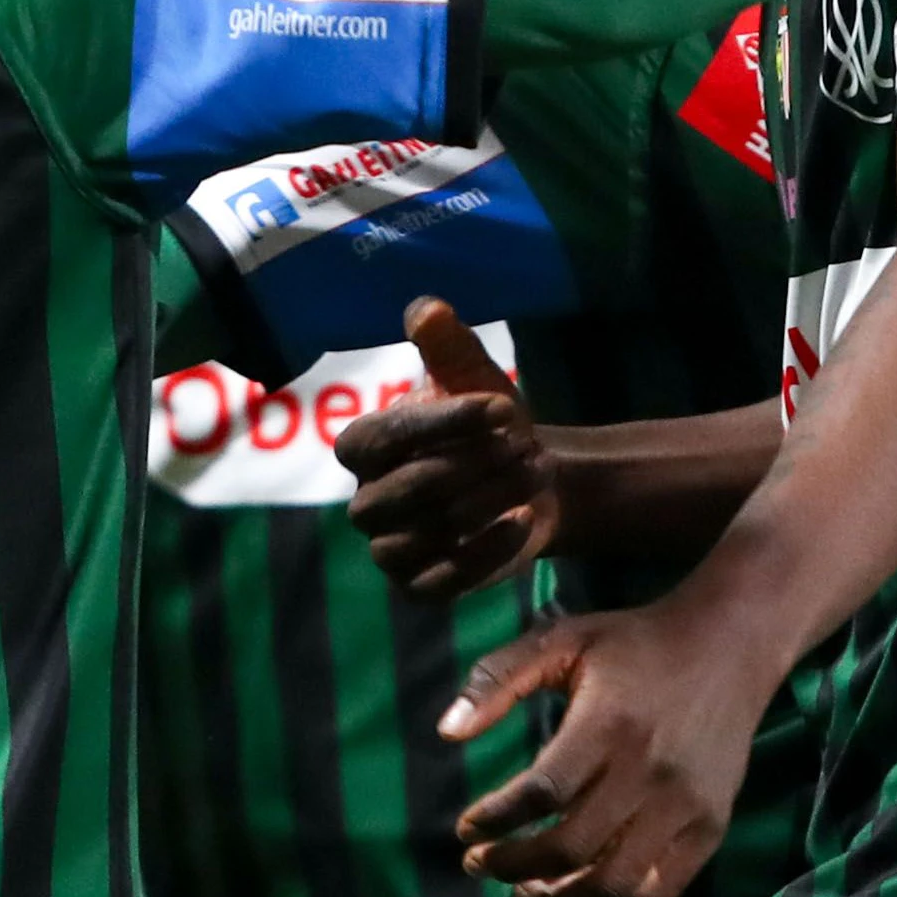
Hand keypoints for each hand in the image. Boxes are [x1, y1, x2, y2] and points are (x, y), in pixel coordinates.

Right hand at [338, 299, 558, 598]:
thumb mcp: (474, 377)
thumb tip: (427, 309)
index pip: (388, 436)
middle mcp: (365, 502)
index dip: (446, 421)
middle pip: (413, 486)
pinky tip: (522, 518)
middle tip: (526, 442)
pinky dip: (486, 550)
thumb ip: (447, 345)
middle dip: (476, 462)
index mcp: (362, 448)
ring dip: (491, 497)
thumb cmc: (490, 425)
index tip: (503, 406)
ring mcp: (388, 550)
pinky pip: (444, 578)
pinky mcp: (420, 587)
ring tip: (535, 470)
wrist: (530, 479)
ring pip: (433, 528)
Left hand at [440, 596, 775, 896]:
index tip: (466, 829)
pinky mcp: (711, 825)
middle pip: (571, 847)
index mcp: (608, 723)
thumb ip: (498, 679)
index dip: (495, 821)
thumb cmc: (634, 643)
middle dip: (512, 866)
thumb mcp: (562, 640)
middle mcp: (650, 769)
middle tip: (481, 863)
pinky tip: (584, 889)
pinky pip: (660, 892)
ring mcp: (685, 804)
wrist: (728, 644)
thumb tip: (445, 733)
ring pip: (614, 883)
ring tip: (527, 889)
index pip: (542, 793)